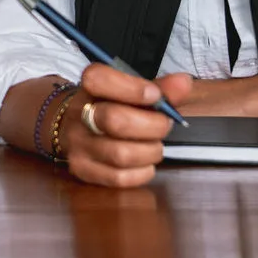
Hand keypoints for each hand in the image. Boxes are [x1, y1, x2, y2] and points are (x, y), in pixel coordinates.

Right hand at [59, 64, 195, 188]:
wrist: (74, 128)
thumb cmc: (112, 107)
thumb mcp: (132, 92)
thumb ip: (160, 88)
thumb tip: (183, 83)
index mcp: (90, 87)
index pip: (100, 80)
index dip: (132, 88)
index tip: (155, 95)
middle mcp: (78, 114)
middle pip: (115, 121)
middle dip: (152, 126)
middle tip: (164, 125)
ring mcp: (77, 144)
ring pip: (120, 154)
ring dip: (150, 152)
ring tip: (155, 145)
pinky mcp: (82, 170)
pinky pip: (119, 178)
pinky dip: (141, 172)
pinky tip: (144, 163)